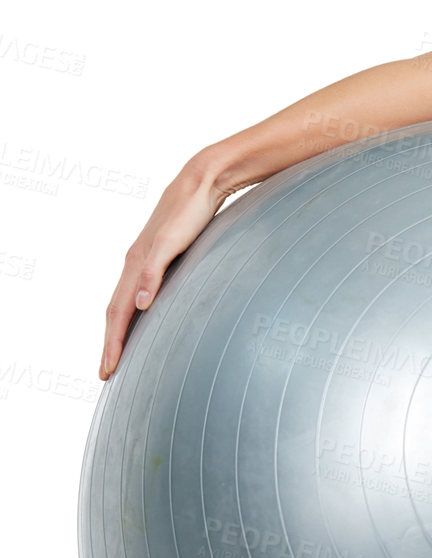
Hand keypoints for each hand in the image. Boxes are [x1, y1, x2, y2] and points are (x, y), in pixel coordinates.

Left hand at [100, 159, 227, 379]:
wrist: (199, 184)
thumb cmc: (193, 221)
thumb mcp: (183, 257)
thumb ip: (174, 278)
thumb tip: (173, 301)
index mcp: (138, 270)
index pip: (119, 312)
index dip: (113, 340)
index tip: (112, 366)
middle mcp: (134, 264)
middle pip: (114, 312)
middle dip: (109, 345)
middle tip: (106, 373)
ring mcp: (146, 254)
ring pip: (125, 298)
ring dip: (117, 330)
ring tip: (114, 355)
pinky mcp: (163, 242)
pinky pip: (151, 270)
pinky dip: (145, 289)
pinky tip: (142, 307)